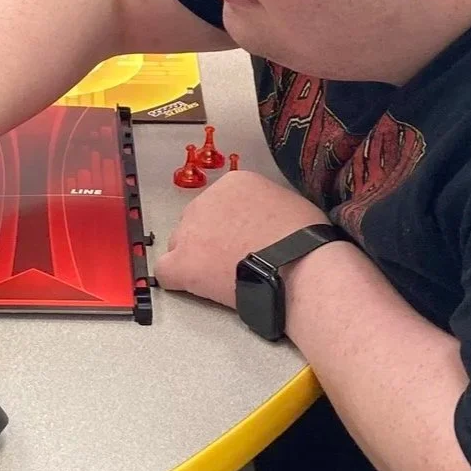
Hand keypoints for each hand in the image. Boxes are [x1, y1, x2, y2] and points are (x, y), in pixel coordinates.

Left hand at [155, 170, 326, 309]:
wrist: (300, 265)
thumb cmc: (304, 240)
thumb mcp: (290, 203)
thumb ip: (267, 205)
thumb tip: (266, 219)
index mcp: (235, 183)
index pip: (219, 202)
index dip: (228, 224)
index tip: (237, 236)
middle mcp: (208, 200)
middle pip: (196, 222)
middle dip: (209, 241)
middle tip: (229, 258)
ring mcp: (192, 231)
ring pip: (179, 245)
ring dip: (195, 259)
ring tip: (219, 277)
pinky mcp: (185, 262)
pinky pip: (165, 271)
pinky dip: (177, 280)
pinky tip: (193, 287)